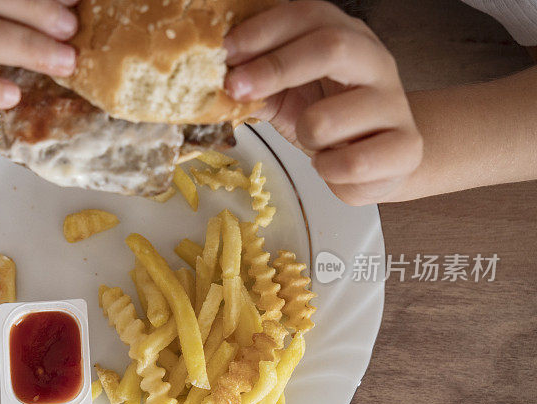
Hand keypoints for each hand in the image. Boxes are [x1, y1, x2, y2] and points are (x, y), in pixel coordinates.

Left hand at [224, 1, 422, 204]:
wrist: (382, 159)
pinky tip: (331, 164)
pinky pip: (349, 165)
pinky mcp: (405, 148)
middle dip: (274, 67)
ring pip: (328, 119)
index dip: (263, 31)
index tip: (225, 53)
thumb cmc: (330, 120)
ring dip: (303, 134)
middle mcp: (376, 62)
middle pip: (331, 46)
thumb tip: (216, 80)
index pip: (308, 15)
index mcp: (347, 37)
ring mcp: (395, 104)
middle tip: (236, 89)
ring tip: (310, 138)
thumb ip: (257, 84)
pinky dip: (327, 171)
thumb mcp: (288, 95)